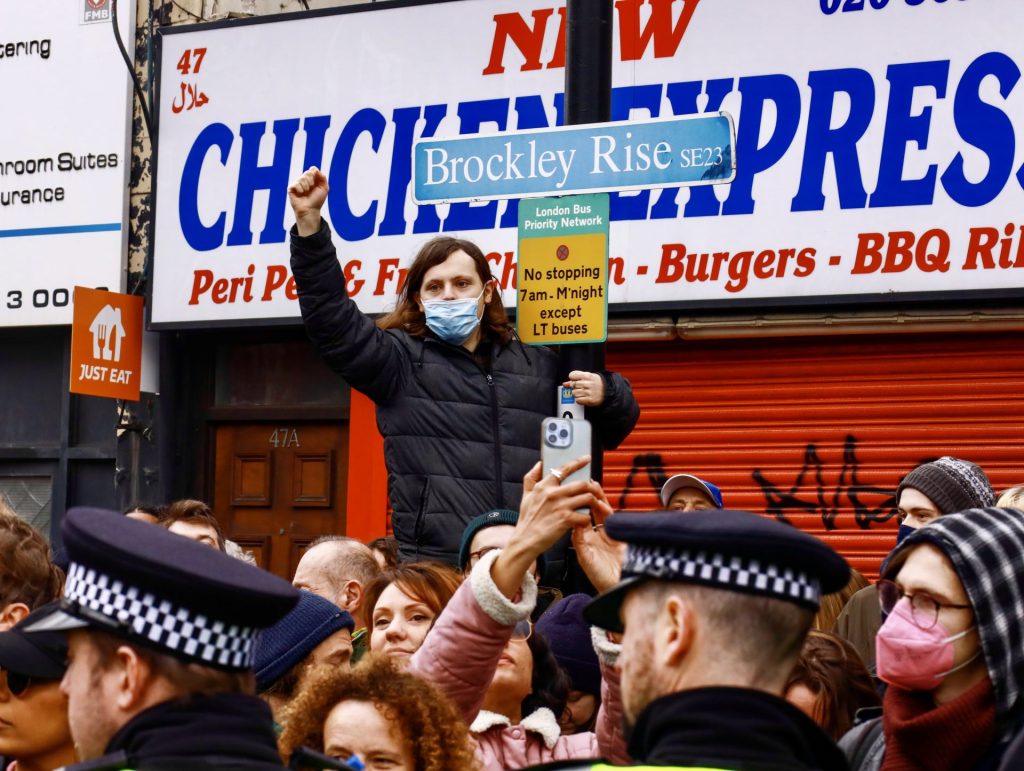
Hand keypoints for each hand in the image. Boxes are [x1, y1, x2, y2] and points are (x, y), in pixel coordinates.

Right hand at [288, 167, 328, 236]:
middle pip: (308, 172)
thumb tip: (317, 170)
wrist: (310, 210)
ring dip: (306, 187)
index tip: (317, 182)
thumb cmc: (317, 201)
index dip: (316, 174)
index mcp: (312, 179)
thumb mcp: (324, 189)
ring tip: (306, 193)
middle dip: (312, 181)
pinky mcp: (291, 188)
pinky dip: (300, 189)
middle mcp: (304, 180)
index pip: (313, 169)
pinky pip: (296, 184)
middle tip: (311, 189)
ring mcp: (297, 183)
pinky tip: (301, 194)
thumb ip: (323, 178)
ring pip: (302, 178)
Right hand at [491, 457, 593, 599]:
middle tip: (595, 490)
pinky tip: (585, 520)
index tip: (586, 458)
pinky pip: (585, 515)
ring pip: (587, 498)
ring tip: (593, 505)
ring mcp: (560, 506)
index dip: (577, 462)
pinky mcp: (565, 519)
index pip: (564, 469)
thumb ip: (531, 478)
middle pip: (581, 483)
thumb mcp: (526, 495)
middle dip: (592, 487)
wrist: (525, 540)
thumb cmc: (527, 520)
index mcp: (543, 486)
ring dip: (593, 502)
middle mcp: (552, 493)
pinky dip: (587, 518)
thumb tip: (539, 464)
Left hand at [564, 370, 604, 406]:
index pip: (572, 375)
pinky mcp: (590, 400)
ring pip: (574, 393)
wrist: (608, 391)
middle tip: (581, 387)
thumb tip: (565, 384)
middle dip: (575, 387)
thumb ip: (577, 378)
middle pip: (573, 385)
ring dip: (577, 394)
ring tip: (583, 393)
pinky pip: (578, 400)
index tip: (576, 380)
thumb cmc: (596, 383)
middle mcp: (588, 384)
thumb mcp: (589, 376)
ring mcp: (589, 392)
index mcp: (588, 376)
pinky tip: (584, 398)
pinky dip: (579, 400)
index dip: (572, 378)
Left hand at [572, 483, 624, 593]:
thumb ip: (579, 540)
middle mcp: (599, 535)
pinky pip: (613, 519)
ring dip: (598, 499)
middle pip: (593, 511)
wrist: (619, 587)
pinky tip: (601, 502)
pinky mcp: (621, 536)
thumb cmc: (601, 578)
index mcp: (588, 540)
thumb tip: (574, 523)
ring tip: (592, 487)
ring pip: (604, 512)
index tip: (571, 494)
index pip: (580, 518)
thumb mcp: (585, 558)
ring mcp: (610, 534)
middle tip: (584, 484)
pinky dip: (607, 510)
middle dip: (589, 497)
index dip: (576, 506)